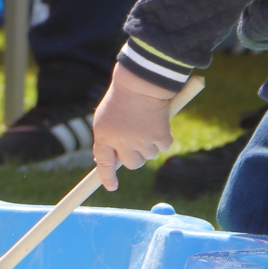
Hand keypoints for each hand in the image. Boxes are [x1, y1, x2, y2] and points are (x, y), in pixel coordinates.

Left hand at [90, 66, 178, 191]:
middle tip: (137, 139)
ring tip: (145, 122)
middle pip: (132, 164)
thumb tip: (110, 161)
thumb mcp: (105, 116)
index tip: (111, 187)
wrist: (141, 80)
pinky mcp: (159, 136)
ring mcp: (141, 140)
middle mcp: (121, 141)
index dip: (107, 177)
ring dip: (150, 143)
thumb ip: (107, 138)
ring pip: (149, 155)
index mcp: (104, 135)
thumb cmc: (122, 96)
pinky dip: (163, 136)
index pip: (104, 163)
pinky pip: (163, 146)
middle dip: (135, 156)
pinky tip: (158, 121)